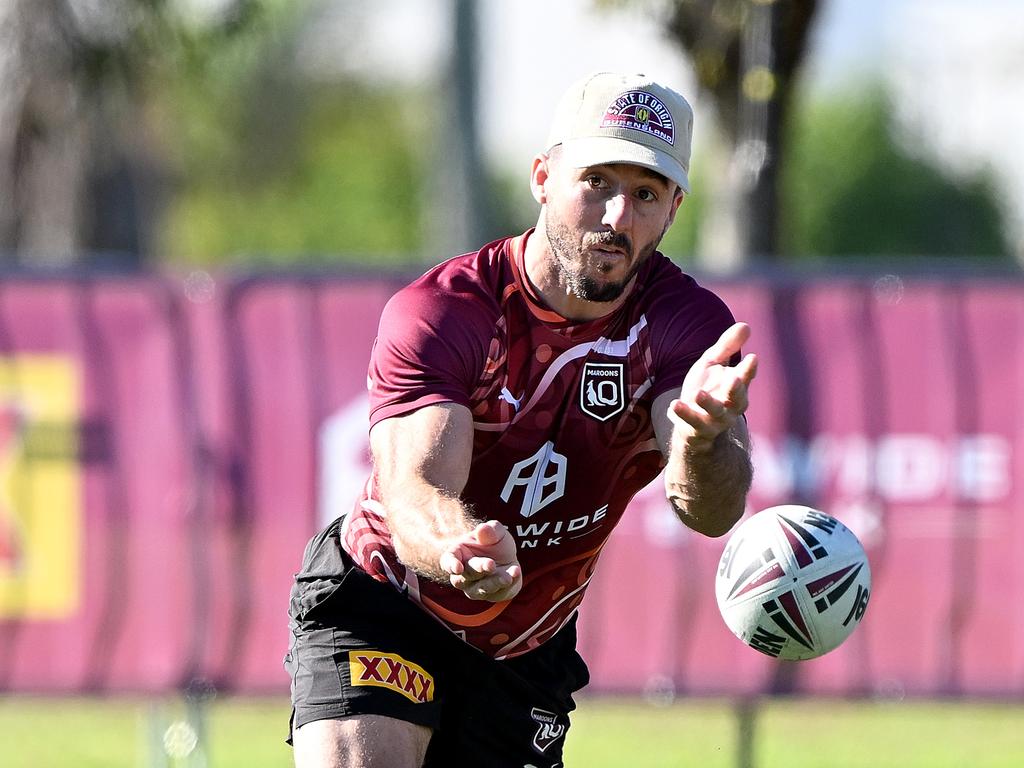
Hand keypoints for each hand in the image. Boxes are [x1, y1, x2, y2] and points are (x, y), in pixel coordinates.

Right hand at [439, 520, 522, 601]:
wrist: (507, 557)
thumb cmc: (493, 542)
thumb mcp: (495, 531)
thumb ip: (490, 530)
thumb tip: (483, 530)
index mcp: (457, 555)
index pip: (447, 561)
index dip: (451, 565)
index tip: (457, 567)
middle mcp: (462, 575)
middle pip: (466, 576)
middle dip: (479, 569)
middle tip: (491, 564)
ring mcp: (475, 588)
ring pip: (481, 589)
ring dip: (494, 582)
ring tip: (507, 576)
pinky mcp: (491, 596)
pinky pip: (498, 593)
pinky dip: (508, 584)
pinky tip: (515, 572)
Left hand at [668, 322, 756, 452]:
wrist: (691, 421)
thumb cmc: (706, 387)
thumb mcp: (713, 363)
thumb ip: (727, 346)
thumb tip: (746, 325)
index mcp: (736, 386)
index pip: (745, 377)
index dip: (749, 369)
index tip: (752, 357)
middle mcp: (731, 405)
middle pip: (737, 398)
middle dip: (736, 389)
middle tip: (735, 379)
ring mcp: (715, 419)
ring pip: (716, 412)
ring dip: (708, 403)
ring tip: (698, 393)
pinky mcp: (698, 428)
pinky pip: (692, 423)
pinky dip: (684, 414)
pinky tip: (674, 405)